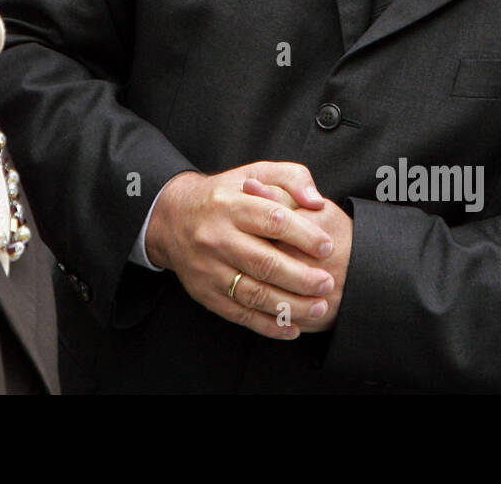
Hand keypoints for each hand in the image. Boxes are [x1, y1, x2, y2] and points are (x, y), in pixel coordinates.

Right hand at [146, 162, 334, 339]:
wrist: (173, 218)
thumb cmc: (225, 195)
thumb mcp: (255, 173)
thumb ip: (291, 178)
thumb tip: (316, 202)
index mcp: (231, 205)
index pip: (273, 221)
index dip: (304, 235)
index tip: (327, 247)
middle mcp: (217, 237)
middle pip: (264, 263)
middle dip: (301, 277)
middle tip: (328, 283)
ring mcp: (209, 268)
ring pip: (254, 293)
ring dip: (290, 305)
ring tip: (319, 308)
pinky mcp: (205, 293)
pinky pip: (239, 314)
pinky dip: (268, 325)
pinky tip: (292, 327)